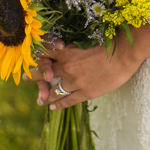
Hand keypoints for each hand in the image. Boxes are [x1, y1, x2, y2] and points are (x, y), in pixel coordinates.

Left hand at [23, 38, 140, 110]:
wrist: (124, 54)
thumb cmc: (109, 43)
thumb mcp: (86, 42)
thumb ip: (74, 49)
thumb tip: (65, 52)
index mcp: (67, 51)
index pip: (44, 53)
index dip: (36, 55)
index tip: (30, 57)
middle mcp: (67, 67)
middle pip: (44, 73)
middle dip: (33, 76)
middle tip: (25, 77)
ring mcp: (75, 81)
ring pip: (54, 91)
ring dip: (45, 95)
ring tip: (40, 99)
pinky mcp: (85, 92)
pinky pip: (67, 101)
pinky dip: (58, 105)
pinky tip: (53, 107)